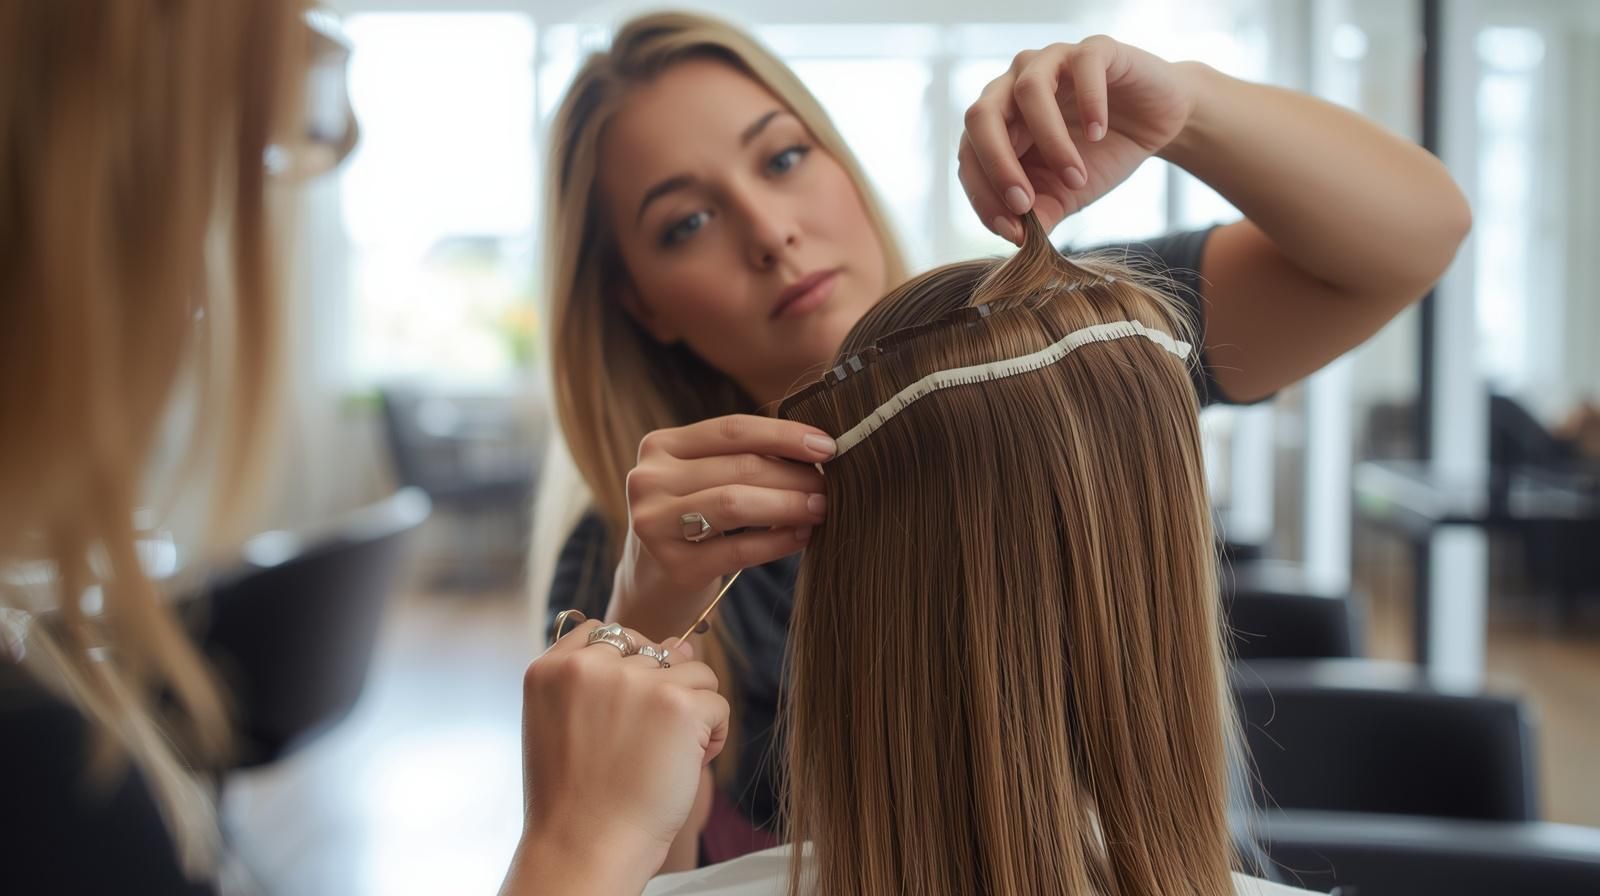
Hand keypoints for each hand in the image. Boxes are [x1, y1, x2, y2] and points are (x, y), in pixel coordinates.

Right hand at [506, 622, 729, 894]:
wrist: (584, 848)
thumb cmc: (577, 800)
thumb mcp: (570, 726)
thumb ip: (612, 680)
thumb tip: (678, 644)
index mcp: (551, 669)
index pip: (605, 631)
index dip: (626, 667)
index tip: (623, 713)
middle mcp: (590, 664)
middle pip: (654, 651)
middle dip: (661, 691)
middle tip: (642, 745)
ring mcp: (634, 680)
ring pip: (694, 673)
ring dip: (692, 711)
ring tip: (666, 756)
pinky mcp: (676, 702)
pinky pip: (717, 704)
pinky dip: (713, 736)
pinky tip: (685, 766)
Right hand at [611, 414, 833, 640]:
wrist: (656, 584)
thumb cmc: (694, 520)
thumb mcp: (706, 479)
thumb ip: (745, 458)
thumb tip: (817, 450)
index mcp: (660, 445)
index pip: (732, 430)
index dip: (785, 435)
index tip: (828, 445)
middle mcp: (648, 480)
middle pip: (739, 467)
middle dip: (794, 475)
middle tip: (830, 485)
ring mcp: (655, 524)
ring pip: (736, 503)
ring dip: (788, 504)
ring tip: (821, 508)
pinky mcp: (674, 567)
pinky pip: (738, 549)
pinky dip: (777, 542)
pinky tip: (802, 537)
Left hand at [958, 36, 1198, 241]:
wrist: (1156, 124)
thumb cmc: (1101, 156)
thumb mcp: (1067, 195)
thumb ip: (1038, 214)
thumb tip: (1016, 238)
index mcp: (998, 122)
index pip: (969, 155)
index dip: (983, 195)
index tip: (1012, 230)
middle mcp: (1014, 86)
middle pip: (981, 117)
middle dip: (997, 165)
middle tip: (1023, 204)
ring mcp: (1052, 61)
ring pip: (1029, 91)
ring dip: (1050, 142)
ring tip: (1077, 178)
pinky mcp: (1095, 49)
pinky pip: (1082, 67)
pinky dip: (1088, 103)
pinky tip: (1098, 134)